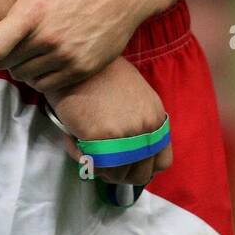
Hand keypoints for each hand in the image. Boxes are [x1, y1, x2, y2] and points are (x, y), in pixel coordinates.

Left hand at [0, 0, 148, 90]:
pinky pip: (46, 85)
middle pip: (5, 63)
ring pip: (24, 76)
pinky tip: (44, 54)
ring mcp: (67, 58)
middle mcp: (49, 39)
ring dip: (20, 63)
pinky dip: (40, 74)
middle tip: (10, 34)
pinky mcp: (81, 70)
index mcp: (34, 13)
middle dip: (1, 50)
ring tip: (29, 42)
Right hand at [47, 55, 172, 187]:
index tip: (126, 163)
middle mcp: (146, 128)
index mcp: (156, 117)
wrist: (76, 59)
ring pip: (116, 176)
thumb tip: (132, 154)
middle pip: (140, 174)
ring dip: (99, 166)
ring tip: (85, 143)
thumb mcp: (135, 95)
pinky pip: (92, 166)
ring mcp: (125, 135)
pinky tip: (73, 139)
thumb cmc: (100, 74)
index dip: (142, 166)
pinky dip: (80, 158)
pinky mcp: (100, 139)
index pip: (161, 161)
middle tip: (101, 159)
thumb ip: (140, 123)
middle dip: (120, 172)